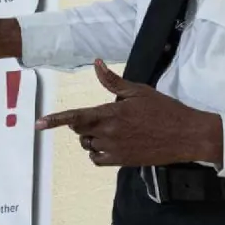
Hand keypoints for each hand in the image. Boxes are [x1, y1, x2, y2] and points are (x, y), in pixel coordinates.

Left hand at [36, 60, 224, 167]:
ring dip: (92, 138)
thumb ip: (112, 81)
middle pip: (80, 131)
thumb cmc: (164, 110)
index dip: (55, 120)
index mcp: (111, 114)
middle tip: (104, 116)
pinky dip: (98, 152)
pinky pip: (98, 159)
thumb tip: (96, 63)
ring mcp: (114, 149)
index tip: (38, 123)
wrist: (186, 135)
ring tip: (112, 129)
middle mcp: (109, 133)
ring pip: (88, 145)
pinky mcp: (122, 161)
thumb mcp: (139, 91)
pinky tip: (111, 144)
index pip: (76, 117)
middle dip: (84, 123)